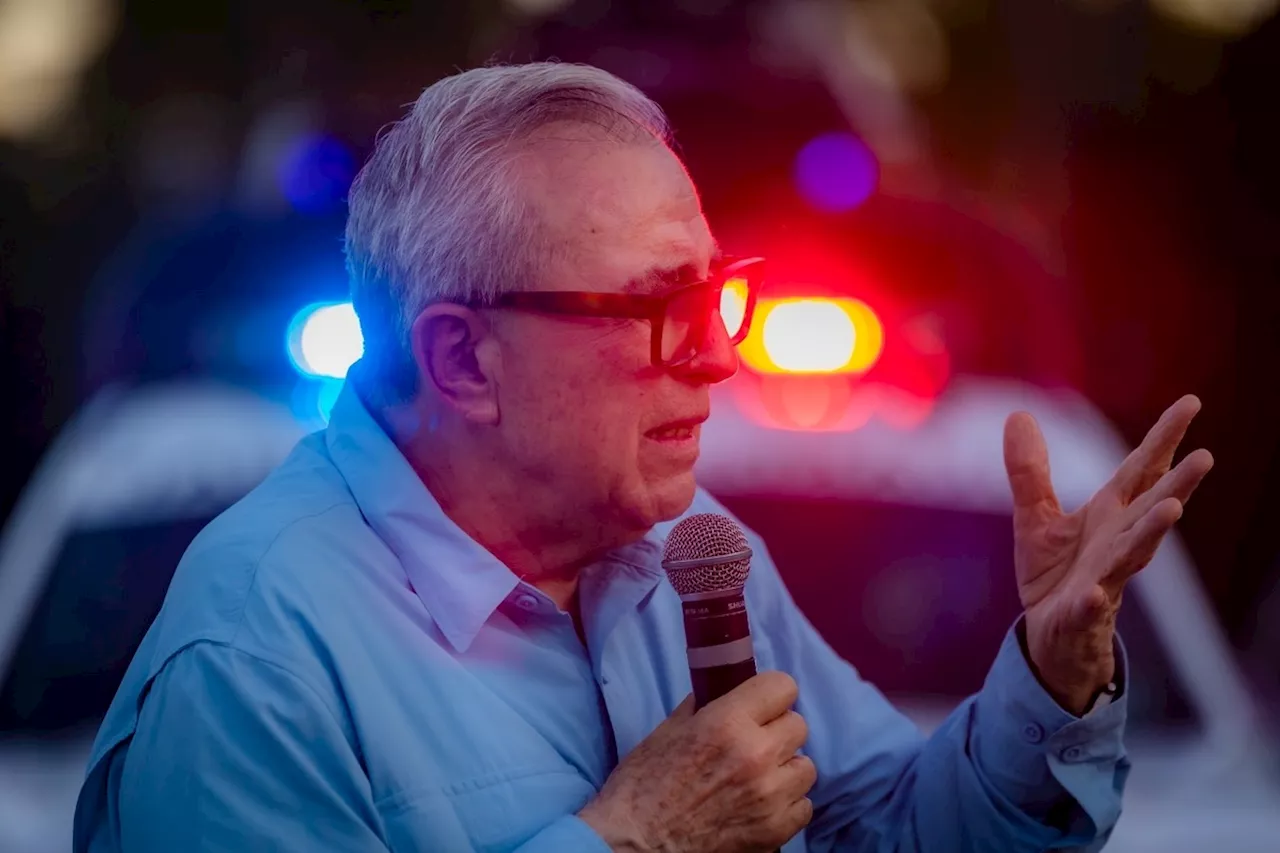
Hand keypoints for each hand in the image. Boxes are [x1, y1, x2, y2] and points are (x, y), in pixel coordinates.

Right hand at [578, 671, 815, 852]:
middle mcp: (756, 754)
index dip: (771, 695)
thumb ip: (703, 707)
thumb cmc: (642, 786)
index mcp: (726, 722)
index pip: (782, 686)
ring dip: (785, 769)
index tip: (761, 705)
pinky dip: (787, 805)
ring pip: (805, 767)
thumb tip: (723, 690)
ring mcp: (769, 795)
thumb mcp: (667, 732)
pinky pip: (804, 806)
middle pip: (798, 725)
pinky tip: (761, 806)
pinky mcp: (775, 831)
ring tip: (759, 779)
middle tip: (754, 744)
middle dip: (777, 731)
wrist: (634, 845)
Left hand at [1003, 395, 1212, 713]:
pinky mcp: (1083, 614)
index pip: (1141, 470)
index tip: (1192, 403)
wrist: (1049, 636)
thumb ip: (1029, 470)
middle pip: (1150, 508)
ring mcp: (1105, 578)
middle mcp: (1116, 543)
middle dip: (1178, 485)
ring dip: (1152, 532)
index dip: (1164, 437)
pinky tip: (1096, 594)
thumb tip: (1019, 414)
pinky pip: (1090, 607)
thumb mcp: (1035, 517)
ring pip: (1134, 554)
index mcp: (1109, 516)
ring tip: (1173, 509)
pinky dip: (1093, 601)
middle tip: (1205, 457)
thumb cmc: (1056, 575)